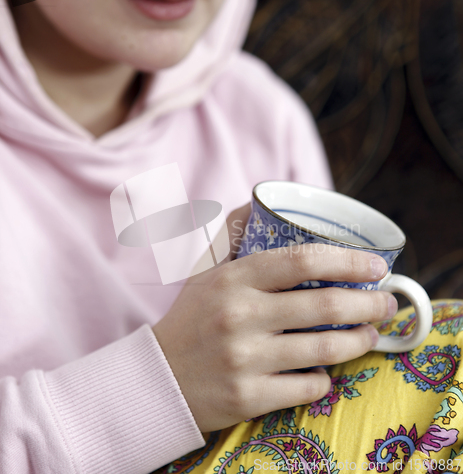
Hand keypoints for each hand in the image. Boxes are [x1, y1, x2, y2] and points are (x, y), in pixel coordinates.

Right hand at [152, 204, 397, 431]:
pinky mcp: (248, 397)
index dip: (347, 261)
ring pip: (323, 349)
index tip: (375, 267)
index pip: (301, 260)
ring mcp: (244, 359)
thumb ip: (231, 234)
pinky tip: (325, 370)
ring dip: (358, 340)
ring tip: (369, 334)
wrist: (158, 377)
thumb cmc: (191, 318)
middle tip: (385, 303)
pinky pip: (306, 387)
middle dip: (368, 304)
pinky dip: (325, 378)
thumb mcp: (205, 270)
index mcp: (231, 279)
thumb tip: (258, 200)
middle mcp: (238, 316)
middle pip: (324, 306)